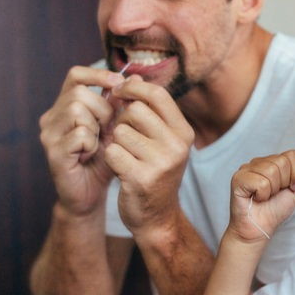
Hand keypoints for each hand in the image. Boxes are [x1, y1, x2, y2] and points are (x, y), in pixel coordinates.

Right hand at [39, 66, 124, 216]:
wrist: (91, 194)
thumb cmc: (103, 160)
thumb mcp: (115, 128)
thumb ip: (121, 104)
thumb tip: (136, 77)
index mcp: (65, 107)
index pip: (75, 75)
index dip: (97, 75)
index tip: (118, 83)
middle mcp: (52, 117)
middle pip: (79, 93)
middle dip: (102, 109)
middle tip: (108, 129)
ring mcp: (49, 134)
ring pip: (77, 110)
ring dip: (97, 126)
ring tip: (98, 143)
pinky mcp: (53, 152)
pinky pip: (79, 134)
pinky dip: (91, 144)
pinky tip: (91, 155)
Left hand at [103, 76, 194, 236]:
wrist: (156, 217)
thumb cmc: (154, 172)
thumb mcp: (161, 139)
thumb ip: (148, 110)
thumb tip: (131, 76)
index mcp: (184, 132)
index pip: (157, 94)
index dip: (134, 88)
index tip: (119, 92)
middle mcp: (177, 145)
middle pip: (135, 110)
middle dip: (122, 120)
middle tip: (123, 136)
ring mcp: (161, 163)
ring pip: (120, 131)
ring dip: (115, 141)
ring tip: (125, 155)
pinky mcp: (141, 178)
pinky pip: (112, 152)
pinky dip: (110, 158)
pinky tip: (120, 169)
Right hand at [228, 151, 294, 241]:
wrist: (259, 229)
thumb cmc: (274, 210)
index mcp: (273, 162)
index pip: (292, 154)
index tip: (292, 187)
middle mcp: (259, 162)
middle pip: (282, 162)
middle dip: (284, 183)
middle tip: (274, 194)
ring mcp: (247, 169)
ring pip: (271, 170)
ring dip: (272, 190)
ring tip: (264, 196)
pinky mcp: (238, 178)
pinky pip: (261, 182)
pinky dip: (263, 195)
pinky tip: (256, 198)